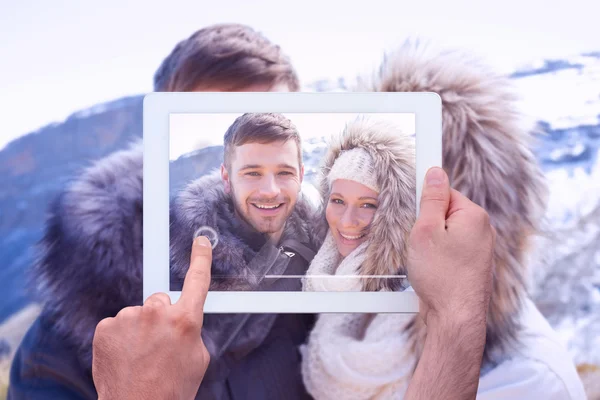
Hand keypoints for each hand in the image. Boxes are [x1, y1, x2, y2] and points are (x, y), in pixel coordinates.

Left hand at [92, 236, 212, 399]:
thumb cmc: (171, 389)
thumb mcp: (198, 358)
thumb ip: (191, 330)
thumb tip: (182, 320)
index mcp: (185, 320)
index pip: (197, 280)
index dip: (201, 258)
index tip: (201, 242)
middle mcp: (156, 313)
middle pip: (161, 301)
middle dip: (161, 317)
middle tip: (159, 345)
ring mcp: (128, 318)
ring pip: (138, 315)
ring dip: (140, 329)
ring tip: (141, 357)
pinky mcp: (106, 327)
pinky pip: (118, 324)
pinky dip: (121, 337)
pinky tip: (125, 356)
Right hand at [407, 167, 494, 327]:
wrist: (455, 318)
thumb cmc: (440, 276)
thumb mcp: (426, 230)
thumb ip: (431, 199)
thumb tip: (435, 172)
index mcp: (474, 216)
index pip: (445, 192)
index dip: (424, 204)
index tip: (413, 216)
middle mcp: (483, 230)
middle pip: (446, 213)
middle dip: (427, 225)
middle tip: (418, 242)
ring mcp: (480, 250)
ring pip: (447, 234)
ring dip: (431, 243)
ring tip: (425, 261)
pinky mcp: (473, 266)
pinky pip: (451, 251)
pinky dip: (438, 257)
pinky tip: (431, 271)